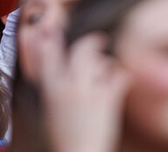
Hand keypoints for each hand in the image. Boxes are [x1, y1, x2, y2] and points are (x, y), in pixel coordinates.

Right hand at [39, 30, 128, 151]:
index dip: (53, 38)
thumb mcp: (46, 110)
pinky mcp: (107, 102)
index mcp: (50, 89)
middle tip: (99, 39)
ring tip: (110, 63)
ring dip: (107, 60)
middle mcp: (69, 87)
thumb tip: (51, 71)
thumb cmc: (60, 139)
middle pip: (80, 51)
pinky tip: (121, 77)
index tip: (55, 28)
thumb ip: (48, 88)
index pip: (49, 53)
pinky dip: (121, 75)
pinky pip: (118, 77)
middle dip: (91, 41)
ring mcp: (88, 93)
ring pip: (100, 62)